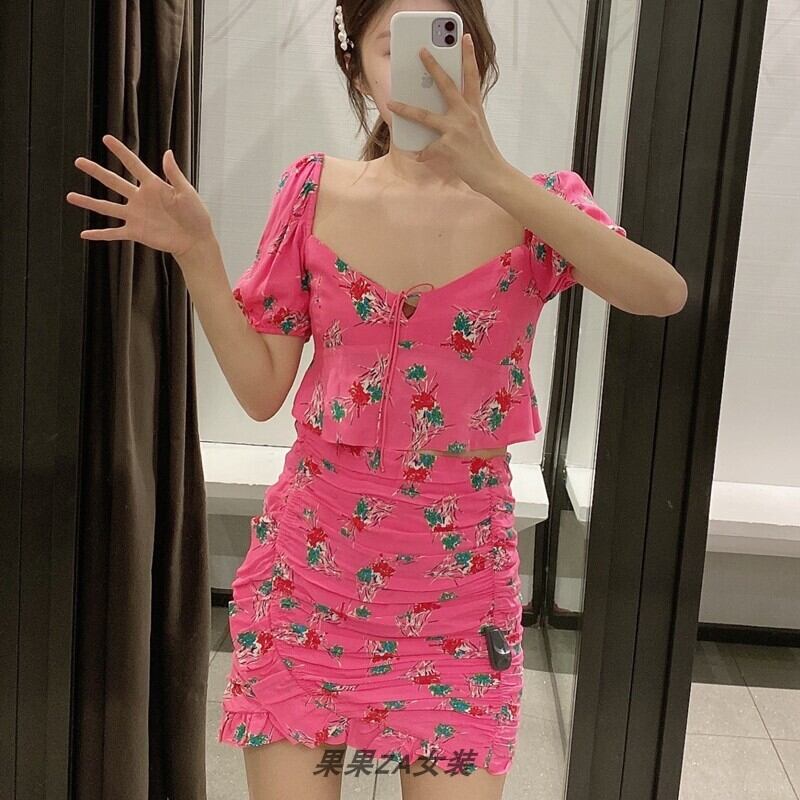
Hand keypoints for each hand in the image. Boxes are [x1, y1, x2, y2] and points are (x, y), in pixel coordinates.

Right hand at [66, 134, 215, 258]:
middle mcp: (140, 199)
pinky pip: (114, 233)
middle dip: (96, 171)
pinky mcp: (136, 232)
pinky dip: (99, 234)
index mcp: (153, 186)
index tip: (106, 138)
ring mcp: (136, 216)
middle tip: (78, 161)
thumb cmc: (196, 215)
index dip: (120, 152)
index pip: (133, 165)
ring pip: (107, 207)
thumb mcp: (187, 192)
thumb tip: (167, 152)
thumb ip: (174, 174)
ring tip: (70, 196)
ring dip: (89, 202)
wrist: (195, 240)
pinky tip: (84, 234)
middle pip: (113, 182)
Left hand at [385, 33, 507, 194]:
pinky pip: (427, 149)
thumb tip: (440, 114)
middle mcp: (466, 115)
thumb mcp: (477, 128)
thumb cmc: (484, 152)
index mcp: (474, 108)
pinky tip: (420, 156)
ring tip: (392, 103)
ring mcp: (456, 130)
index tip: (464, 39)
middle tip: (421, 51)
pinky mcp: (448, 147)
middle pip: (447, 85)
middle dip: (433, 67)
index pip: (472, 77)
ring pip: (425, 116)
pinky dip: (422, 153)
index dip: (469, 56)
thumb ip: (462, 116)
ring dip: (406, 109)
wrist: (492, 174)